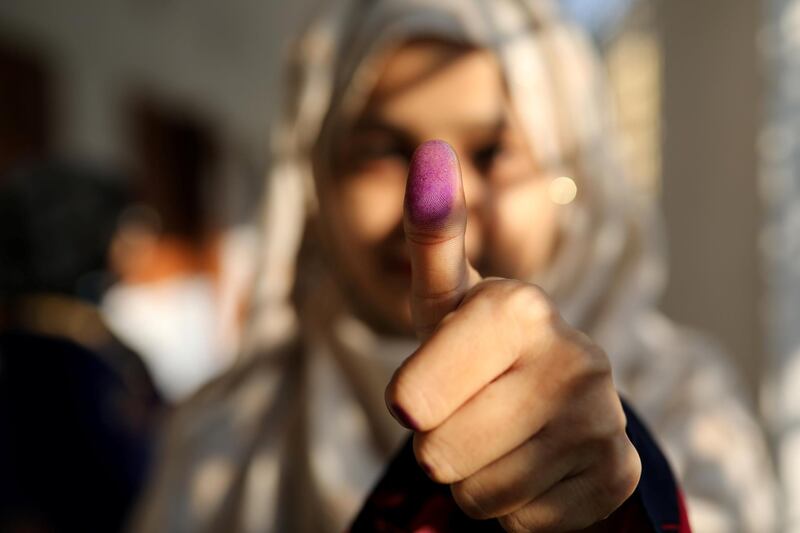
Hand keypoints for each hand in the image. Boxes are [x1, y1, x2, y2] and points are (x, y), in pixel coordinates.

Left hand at [385, 140, 640, 531]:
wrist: (548, 397)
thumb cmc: (475, 347)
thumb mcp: (444, 298)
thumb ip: (432, 236)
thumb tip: (429, 150)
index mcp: (519, 306)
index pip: (410, 401)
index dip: (410, 401)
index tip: (432, 383)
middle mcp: (575, 356)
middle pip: (440, 455)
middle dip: (441, 442)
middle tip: (471, 412)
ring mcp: (604, 420)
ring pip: (480, 496)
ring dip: (475, 475)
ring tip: (501, 436)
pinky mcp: (616, 477)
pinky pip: (521, 521)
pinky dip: (515, 504)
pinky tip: (535, 464)